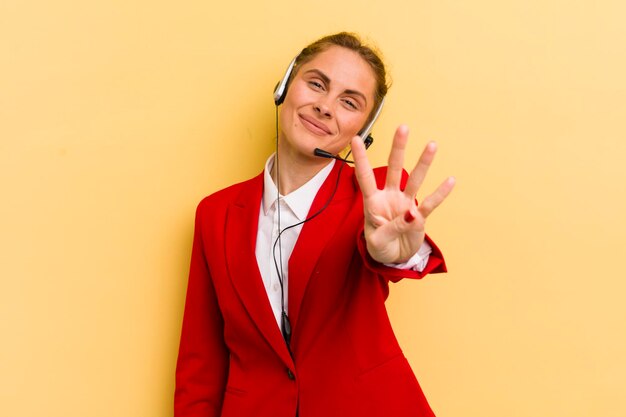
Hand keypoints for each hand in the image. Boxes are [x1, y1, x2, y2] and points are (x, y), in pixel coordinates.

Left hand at [351, 125, 454, 263]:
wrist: (393, 259)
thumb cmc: (379, 247)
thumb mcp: (377, 241)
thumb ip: (392, 227)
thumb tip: (412, 213)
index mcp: (373, 202)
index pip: (365, 177)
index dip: (361, 159)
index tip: (356, 139)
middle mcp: (390, 197)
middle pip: (394, 169)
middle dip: (398, 148)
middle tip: (403, 127)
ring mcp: (406, 204)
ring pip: (415, 180)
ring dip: (423, 163)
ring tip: (432, 145)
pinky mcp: (420, 217)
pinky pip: (431, 203)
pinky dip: (440, 193)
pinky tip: (450, 180)